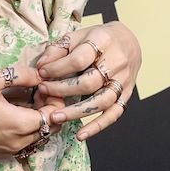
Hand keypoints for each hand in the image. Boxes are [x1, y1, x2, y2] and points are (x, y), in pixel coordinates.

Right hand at [0, 41, 76, 158]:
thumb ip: (21, 75)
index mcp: (22, 124)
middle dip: (50, 110)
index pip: (55, 115)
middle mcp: (21, 142)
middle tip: (38, 93)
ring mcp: (11, 150)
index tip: (42, 86)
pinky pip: (25, 143)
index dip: (54, 99)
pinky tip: (15, 114)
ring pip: (39, 137)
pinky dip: (28, 130)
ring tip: (27, 102)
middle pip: (50, 128)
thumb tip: (40, 75)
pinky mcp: (2, 153)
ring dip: (39, 120)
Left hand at [32, 23, 139, 140]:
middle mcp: (116, 62)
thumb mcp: (78, 36)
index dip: (58, 68)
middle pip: (89, 82)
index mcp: (103, 42)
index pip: (79, 60)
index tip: (41, 73)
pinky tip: (81, 135)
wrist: (128, 41)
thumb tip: (41, 66)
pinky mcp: (126, 94)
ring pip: (101, 101)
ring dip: (76, 112)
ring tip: (55, 117)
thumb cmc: (98, 39)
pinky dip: (98, 126)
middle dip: (62, 90)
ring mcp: (123, 81)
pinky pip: (114, 114)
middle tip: (43, 92)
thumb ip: (58, 49)